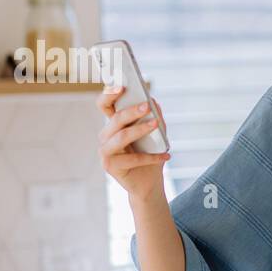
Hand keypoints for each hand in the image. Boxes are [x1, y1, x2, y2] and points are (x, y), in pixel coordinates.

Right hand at [96, 85, 170, 201]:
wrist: (148, 184)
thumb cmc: (150, 156)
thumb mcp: (156, 136)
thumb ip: (154, 118)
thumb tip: (154, 102)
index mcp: (113, 125)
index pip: (105, 105)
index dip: (109, 94)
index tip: (121, 86)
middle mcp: (105, 136)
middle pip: (115, 119)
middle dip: (131, 111)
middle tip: (147, 106)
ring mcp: (105, 152)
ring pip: (121, 136)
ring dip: (140, 130)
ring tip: (155, 125)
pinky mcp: (110, 166)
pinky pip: (133, 159)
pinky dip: (152, 157)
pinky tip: (167, 155)